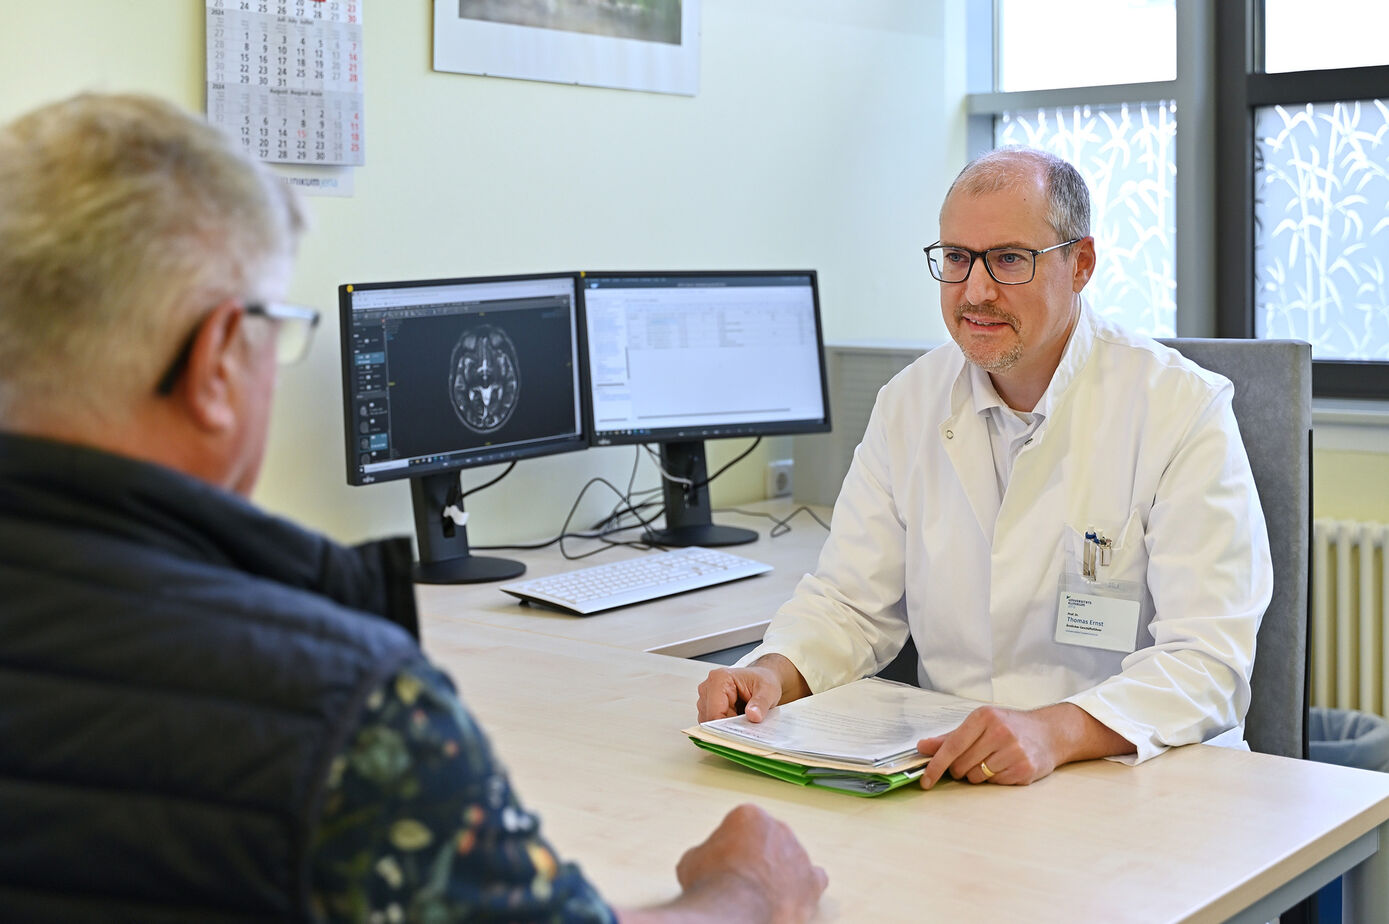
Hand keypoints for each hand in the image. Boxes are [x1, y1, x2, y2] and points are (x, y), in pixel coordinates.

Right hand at [674, 804, 827, 923]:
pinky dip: (805, 887)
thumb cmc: (714, 885)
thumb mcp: (692, 860)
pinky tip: (792, 896)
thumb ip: (706, 852)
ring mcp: (798, 854)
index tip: (725, 860)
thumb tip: (704, 861)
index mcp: (750, 815)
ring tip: (763, 892)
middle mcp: (778, 828)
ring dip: (781, 871)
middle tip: (743, 877)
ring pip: (792, 858)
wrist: (734, 911)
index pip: (743, 824)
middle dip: (759, 855)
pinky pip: (815, 879)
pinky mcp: (812, 881)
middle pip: (770, 838)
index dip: (732, 845)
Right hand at [696, 665, 783, 722]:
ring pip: (709, 722)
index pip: (714, 712)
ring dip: (726, 726)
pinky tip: (738, 719)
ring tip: (744, 719)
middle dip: (727, 727)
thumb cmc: (763, 680)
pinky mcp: (708, 705)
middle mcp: (709, 686)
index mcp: (720, 679)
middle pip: (710, 719)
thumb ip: (761, 703)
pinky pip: (712, 722)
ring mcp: (706, 697)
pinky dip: (725, 725)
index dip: (726, 727)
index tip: (740, 735)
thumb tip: (754, 715)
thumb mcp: (768, 691)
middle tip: (747, 726)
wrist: (763, 679)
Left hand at [916, 704, 1061, 787]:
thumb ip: (951, 737)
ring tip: (991, 760)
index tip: (925, 779)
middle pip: (962, 764)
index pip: (953, 745)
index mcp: (984, 717)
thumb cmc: (1011, 727)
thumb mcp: (981, 724)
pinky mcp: (1024, 769)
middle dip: (959, 768)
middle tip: (972, 759)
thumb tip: (923, 747)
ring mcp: (1014, 751)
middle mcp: (1000, 732)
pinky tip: (1005, 765)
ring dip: (977, 774)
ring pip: (976, 776)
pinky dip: (994, 778)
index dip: (936, 765)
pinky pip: (994, 783)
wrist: (1049, 733)